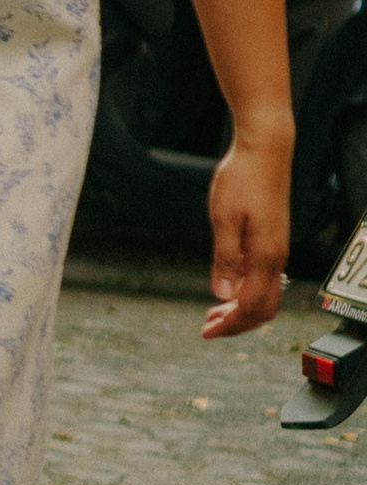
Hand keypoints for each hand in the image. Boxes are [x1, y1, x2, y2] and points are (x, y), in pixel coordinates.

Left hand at [203, 127, 290, 336]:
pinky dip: (246, 292)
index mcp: (266, 256)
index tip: (207, 332)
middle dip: (237, 324)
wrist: (264, 151)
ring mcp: (276, 249)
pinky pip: (264, 278)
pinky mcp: (272, 240)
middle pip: (263, 308)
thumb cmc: (242, 180)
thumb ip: (226, 258)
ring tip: (214, 314)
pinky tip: (228, 287)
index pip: (251, 307)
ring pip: (266, 295)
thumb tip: (223, 295)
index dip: (230, 325)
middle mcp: (276, 257)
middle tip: (208, 328)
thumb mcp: (224, 218)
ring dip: (241, 309)